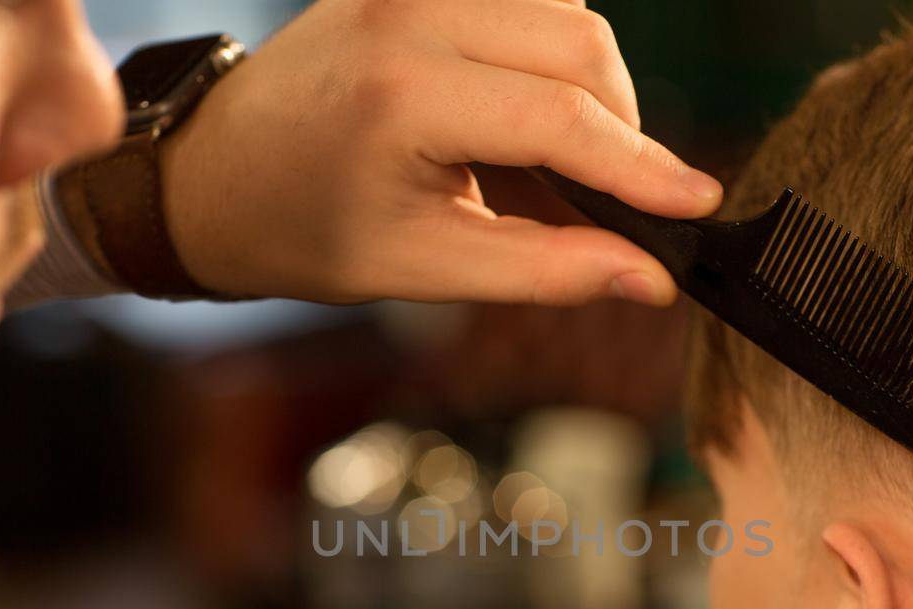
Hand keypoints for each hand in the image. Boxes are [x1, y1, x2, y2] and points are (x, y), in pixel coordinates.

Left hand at [158, 0, 721, 305]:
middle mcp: (407, 14)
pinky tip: (523, 115)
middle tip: (611, 200)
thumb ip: (545, 271)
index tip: (698, 206)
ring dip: (587, 87)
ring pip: (564, 11)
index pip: (561, 119)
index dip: (642, 169)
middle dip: (619, 128)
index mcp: (400, 95)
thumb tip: (649, 278)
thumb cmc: (303, 230)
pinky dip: (549, 53)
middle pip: (580, 45)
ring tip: (554, 163)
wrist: (214, 175)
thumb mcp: (422, 267)